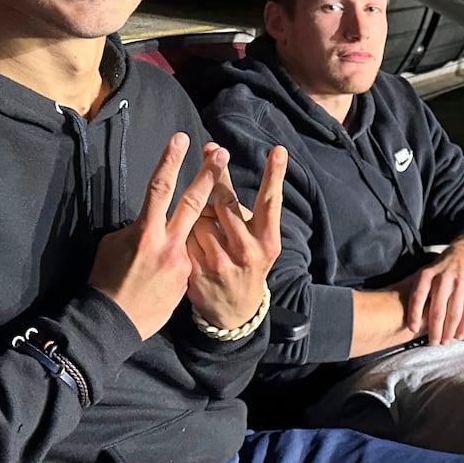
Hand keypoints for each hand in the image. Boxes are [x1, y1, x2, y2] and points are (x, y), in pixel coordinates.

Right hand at [89, 134, 222, 339]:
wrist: (111, 323)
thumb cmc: (105, 279)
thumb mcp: (114, 244)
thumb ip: (137, 228)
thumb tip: (149, 219)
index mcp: (145, 232)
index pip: (159, 188)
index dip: (170, 161)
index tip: (181, 139)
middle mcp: (167, 245)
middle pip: (193, 203)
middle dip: (208, 175)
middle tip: (220, 153)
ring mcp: (181, 264)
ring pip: (196, 233)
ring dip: (203, 221)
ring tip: (208, 209)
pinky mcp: (186, 281)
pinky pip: (188, 261)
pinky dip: (182, 257)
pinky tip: (164, 271)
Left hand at [186, 144, 287, 331]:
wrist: (234, 312)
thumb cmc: (247, 263)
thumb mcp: (259, 241)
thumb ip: (245, 213)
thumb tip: (218, 169)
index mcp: (267, 242)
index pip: (271, 202)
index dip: (275, 175)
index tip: (278, 151)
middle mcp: (246, 252)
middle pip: (225, 202)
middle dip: (216, 174)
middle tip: (212, 150)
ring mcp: (220, 263)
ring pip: (200, 217)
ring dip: (198, 212)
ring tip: (205, 222)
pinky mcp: (197, 272)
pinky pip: (184, 236)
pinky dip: (184, 232)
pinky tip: (190, 242)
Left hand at [401, 235, 463, 345]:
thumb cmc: (441, 270)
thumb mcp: (427, 274)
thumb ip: (420, 292)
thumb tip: (410, 318)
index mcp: (427, 275)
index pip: (417, 297)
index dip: (414, 314)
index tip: (413, 329)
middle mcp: (443, 278)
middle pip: (437, 310)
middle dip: (434, 330)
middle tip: (433, 342)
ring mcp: (460, 283)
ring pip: (453, 313)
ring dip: (449, 331)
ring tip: (445, 342)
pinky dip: (463, 326)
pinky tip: (459, 335)